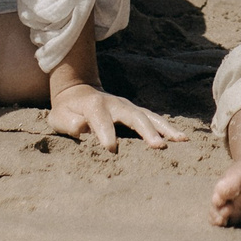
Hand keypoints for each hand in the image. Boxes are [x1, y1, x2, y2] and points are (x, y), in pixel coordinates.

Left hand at [48, 83, 187, 151]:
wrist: (78, 92)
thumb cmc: (67, 110)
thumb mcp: (58, 117)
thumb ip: (69, 123)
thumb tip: (80, 128)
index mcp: (94, 105)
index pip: (102, 120)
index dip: (105, 133)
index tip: (110, 148)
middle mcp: (116, 104)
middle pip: (134, 116)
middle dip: (146, 131)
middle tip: (159, 146)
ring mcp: (128, 107)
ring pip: (149, 116)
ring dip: (165, 128)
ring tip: (181, 140)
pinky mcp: (136, 112)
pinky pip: (154, 119)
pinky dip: (167, 127)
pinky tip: (181, 138)